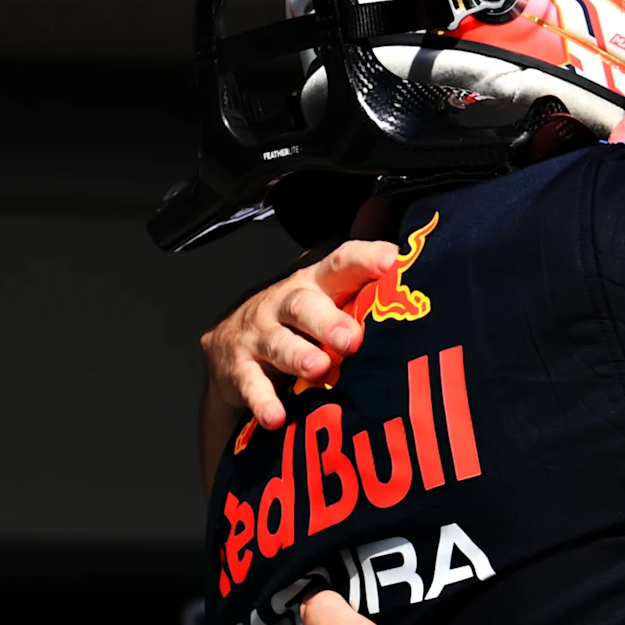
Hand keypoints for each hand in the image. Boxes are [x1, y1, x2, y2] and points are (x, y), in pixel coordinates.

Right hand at [198, 242, 403, 463]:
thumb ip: (358, 260)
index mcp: (315, 283)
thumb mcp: (327, 288)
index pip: (340, 263)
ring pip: (278, 343)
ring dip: (298, 356)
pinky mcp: (239, 370)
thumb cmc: (297, 318)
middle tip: (354, 338)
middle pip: (305, 305)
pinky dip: (263, 402)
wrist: (232, 350)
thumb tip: (389, 206)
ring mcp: (259, 336)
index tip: (393, 261)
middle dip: (329, 320)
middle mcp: (285, 304)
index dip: (365, 259)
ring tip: (319, 368)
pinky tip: (276, 417)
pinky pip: (251, 386)